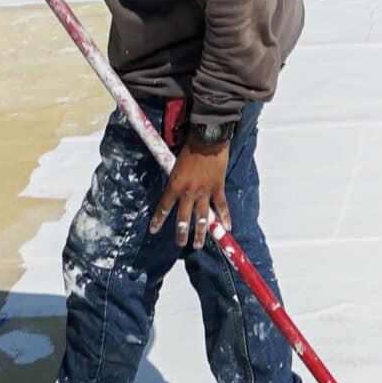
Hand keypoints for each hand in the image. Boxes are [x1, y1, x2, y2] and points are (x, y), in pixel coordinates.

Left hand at [150, 134, 232, 249]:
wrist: (208, 138)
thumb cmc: (190, 146)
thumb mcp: (176, 162)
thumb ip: (176, 177)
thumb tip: (175, 186)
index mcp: (175, 184)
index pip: (164, 207)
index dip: (158, 220)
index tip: (154, 230)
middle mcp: (188, 192)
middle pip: (183, 218)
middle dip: (181, 233)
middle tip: (181, 243)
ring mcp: (204, 191)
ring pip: (202, 217)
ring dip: (200, 233)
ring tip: (199, 244)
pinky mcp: (218, 187)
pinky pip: (221, 205)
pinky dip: (225, 217)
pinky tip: (226, 227)